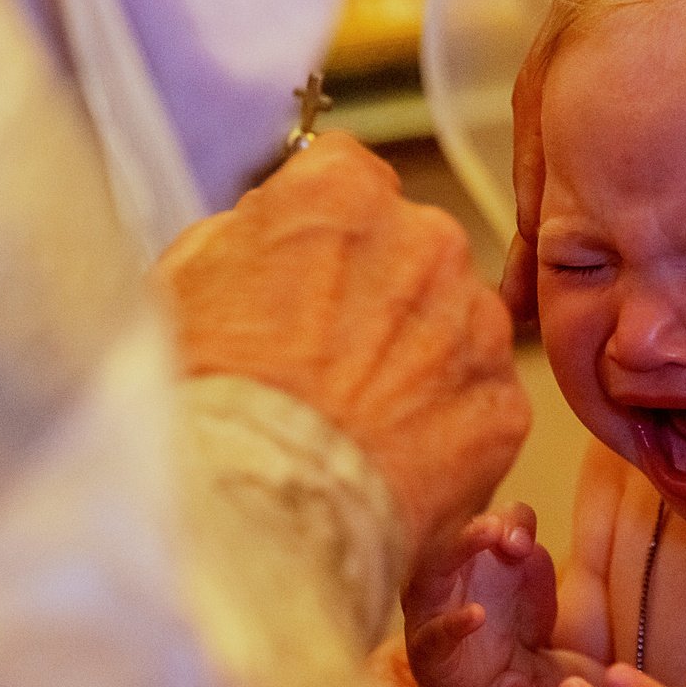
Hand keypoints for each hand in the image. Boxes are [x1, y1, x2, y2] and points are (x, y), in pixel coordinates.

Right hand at [159, 133, 528, 560]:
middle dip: (380, 297)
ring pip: (455, 327)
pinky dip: (447, 430)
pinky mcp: (503, 405)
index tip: (304, 276)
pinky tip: (392, 461)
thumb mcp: (182, 282)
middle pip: (414, 252)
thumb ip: (245, 236)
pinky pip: (479, 404)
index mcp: (342, 194)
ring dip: (419, 362)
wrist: (255, 508)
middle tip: (326, 364)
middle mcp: (426, 239)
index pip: (349, 179)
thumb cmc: (206, 399)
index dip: (323, 236)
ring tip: (357, 423)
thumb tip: (267, 234)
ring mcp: (475, 324)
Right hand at [403, 502, 559, 686]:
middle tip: (495, 526)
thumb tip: (517, 544)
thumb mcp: (535, 588)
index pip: (493, 522)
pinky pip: (433, 638)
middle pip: (444, 539)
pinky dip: (452, 624)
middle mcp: (445, 578)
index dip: (511, 519)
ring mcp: (430, 615)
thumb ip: (530, 558)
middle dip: (467, 529)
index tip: (527, 539)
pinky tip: (477, 615)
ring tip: (484, 539)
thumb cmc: (519, 633)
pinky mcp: (428, 657)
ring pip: (426, 577)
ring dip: (453, 553)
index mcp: (475, 555)